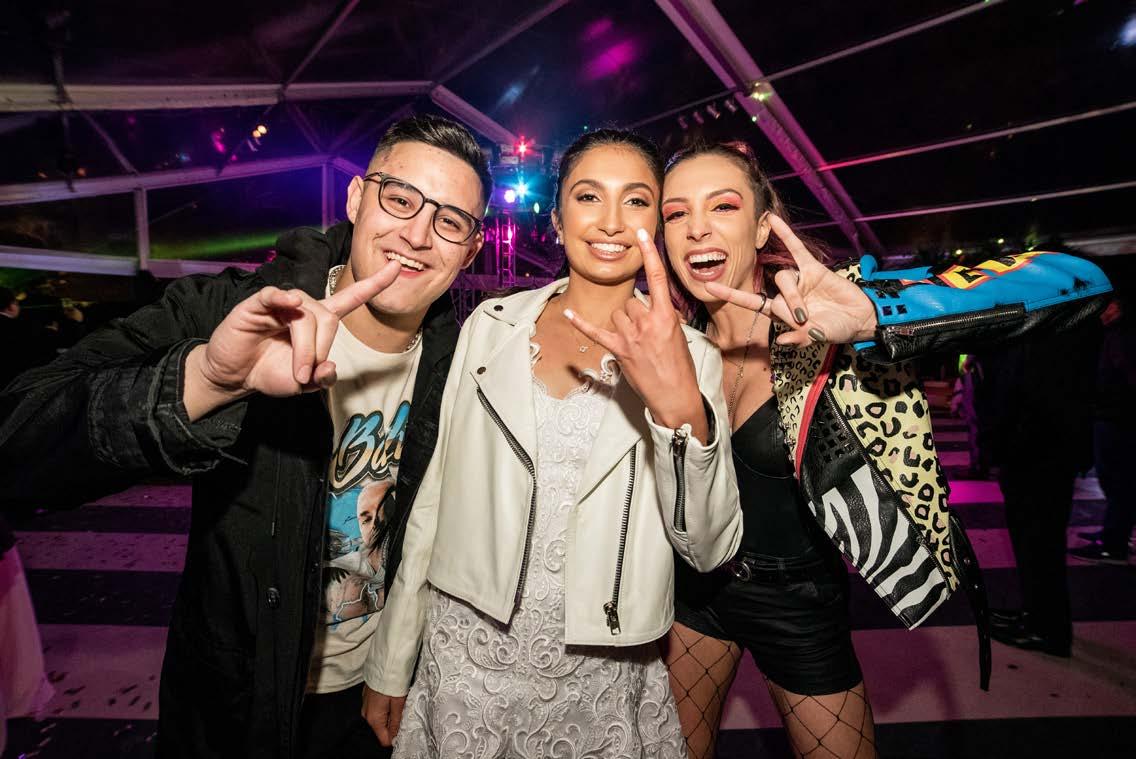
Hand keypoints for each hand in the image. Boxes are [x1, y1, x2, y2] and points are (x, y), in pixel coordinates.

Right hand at [184, 259, 399, 419]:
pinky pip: (275, 296)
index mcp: (319, 321)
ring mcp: (282, 304)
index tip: (396, 267)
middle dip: (320, 351)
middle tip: (304, 375)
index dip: (374, 284)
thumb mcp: (303, 383)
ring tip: (296, 370)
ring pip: (306, 317)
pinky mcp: (258, 304)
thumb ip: (323, 378)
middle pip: (327, 319)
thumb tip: (332, 366)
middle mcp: (304, 307)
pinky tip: (290, 303)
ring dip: (304, 348)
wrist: (236, 375)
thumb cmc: (270, 372)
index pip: (351, 298)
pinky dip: (283, 299)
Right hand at [362, 685, 405, 746]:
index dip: (396, 736)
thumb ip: (396, 723)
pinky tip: (391, 696)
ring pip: (381, 718)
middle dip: (394, 723)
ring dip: (390, 714)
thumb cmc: (393, 682)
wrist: (384, 662)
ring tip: (397, 701)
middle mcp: (366, 714)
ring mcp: (365, 706)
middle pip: (382, 729)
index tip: (404, 726)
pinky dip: (385, 706)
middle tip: (402, 709)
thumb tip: (395, 739)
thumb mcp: (399, 704)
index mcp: (374, 719)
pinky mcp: (367, 698)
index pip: (384, 740)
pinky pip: (377, 709)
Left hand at [565, 229, 707, 441]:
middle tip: (647, 332)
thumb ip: (663, 317)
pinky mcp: (618, 350)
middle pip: (631, 300)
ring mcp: (631, 337)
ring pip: (617, 313)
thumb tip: (652, 309)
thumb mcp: (679, 335)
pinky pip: (595, 331)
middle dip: (636, 311)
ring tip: (635, 340)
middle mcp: (647, 323)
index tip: (641, 234)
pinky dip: (581, 322)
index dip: (649, 253)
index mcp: (667, 316)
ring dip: (623, 322)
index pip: (658, 277)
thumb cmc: (680, 368)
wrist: (675, 396)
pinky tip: (569, 312)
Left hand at [705, 214, 877, 346]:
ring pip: (785, 279)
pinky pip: (796, 249)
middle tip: (805, 321)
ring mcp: (799, 281)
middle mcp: (786, 296)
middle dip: (789, 310)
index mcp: (781, 313)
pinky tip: (772, 220)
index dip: (730, 294)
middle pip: (774, 295)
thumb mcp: (818, 338)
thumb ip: (801, 339)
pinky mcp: (814, 269)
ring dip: (795, 296)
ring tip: (809, 313)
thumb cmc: (838, 329)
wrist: (861, 317)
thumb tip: (782, 340)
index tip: (707, 286)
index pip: (750, 302)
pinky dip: (785, 235)